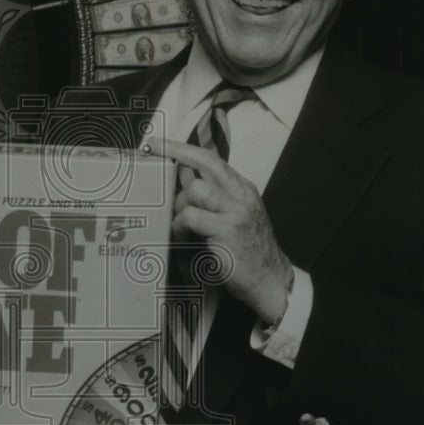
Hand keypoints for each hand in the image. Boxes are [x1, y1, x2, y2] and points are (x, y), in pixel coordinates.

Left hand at [152, 137, 293, 324]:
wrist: (271, 281)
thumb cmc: (247, 252)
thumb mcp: (234, 217)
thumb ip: (212, 197)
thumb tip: (183, 177)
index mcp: (243, 189)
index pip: (211, 159)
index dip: (183, 148)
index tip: (158, 143)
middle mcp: (241, 195)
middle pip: (204, 164)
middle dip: (175, 157)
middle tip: (152, 156)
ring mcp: (236, 211)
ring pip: (194, 190)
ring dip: (180, 208)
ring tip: (182, 228)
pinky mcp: (227, 230)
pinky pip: (191, 217)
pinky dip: (181, 228)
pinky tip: (184, 240)